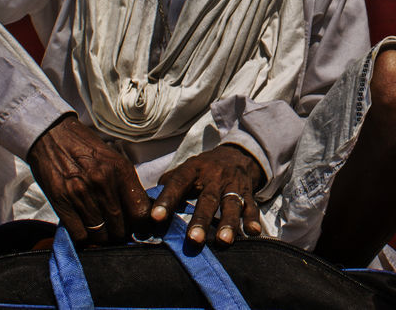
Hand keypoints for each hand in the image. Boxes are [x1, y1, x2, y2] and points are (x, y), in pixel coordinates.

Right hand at [26, 115, 151, 245]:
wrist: (53, 136)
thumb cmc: (87, 149)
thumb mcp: (114, 160)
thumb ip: (127, 185)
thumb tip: (140, 213)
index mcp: (121, 170)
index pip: (140, 212)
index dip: (142, 227)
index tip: (140, 232)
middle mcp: (103, 182)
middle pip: (120, 227)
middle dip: (121, 235)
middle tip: (118, 234)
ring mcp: (81, 193)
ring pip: (100, 234)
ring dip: (103, 239)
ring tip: (103, 233)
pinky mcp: (61, 202)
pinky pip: (78, 234)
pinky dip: (84, 239)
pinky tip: (86, 231)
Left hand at [151, 145, 265, 245]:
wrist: (237, 155)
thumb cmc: (203, 169)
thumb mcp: (185, 170)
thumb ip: (167, 186)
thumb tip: (142, 208)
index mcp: (193, 170)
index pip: (178, 183)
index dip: (167, 200)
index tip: (155, 218)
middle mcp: (214, 177)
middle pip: (208, 199)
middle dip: (201, 220)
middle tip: (193, 240)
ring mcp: (233, 185)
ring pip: (231, 204)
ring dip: (228, 223)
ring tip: (223, 241)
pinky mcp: (248, 193)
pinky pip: (252, 207)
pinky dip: (252, 220)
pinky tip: (253, 232)